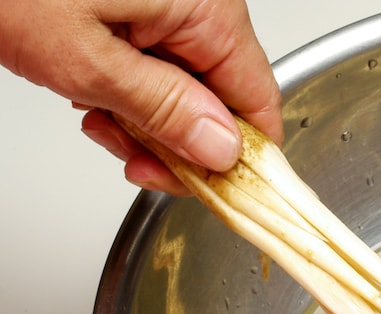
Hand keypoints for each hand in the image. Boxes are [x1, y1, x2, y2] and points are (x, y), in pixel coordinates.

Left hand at [0, 0, 281, 194]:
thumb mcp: (85, 59)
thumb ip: (163, 109)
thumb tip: (223, 150)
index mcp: (206, 9)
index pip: (259, 102)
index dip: (242, 157)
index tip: (212, 191)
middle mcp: (201, 5)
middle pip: (224, 101)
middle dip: (180, 142)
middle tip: (136, 163)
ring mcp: (174, 7)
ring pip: (189, 92)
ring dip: (148, 123)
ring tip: (101, 120)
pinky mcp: (148, 11)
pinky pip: (161, 70)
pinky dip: (131, 95)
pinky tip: (96, 94)